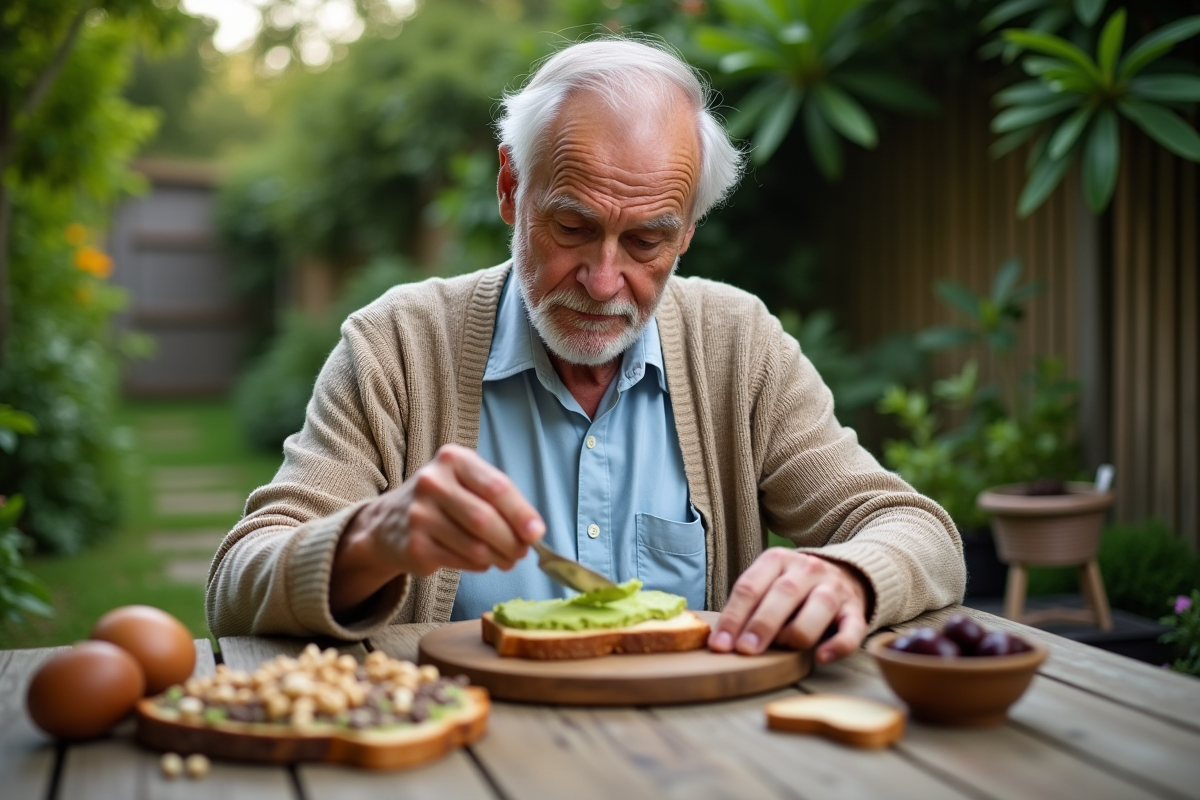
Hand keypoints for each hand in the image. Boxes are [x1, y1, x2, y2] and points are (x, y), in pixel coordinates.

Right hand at [330, 445, 544, 613]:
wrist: (389, 521)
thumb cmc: (443, 500)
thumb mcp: (466, 482)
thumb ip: (499, 499)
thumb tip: (532, 532)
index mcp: (453, 459)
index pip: (496, 487)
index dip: (522, 513)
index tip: (537, 533)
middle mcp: (432, 482)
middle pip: (486, 519)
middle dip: (512, 541)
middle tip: (523, 552)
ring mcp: (420, 514)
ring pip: (475, 545)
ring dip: (499, 557)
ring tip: (507, 559)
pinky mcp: (415, 546)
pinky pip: (461, 561)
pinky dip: (479, 565)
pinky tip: (481, 561)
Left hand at [708, 548, 869, 664]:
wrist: (842, 576)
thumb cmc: (792, 589)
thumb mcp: (767, 584)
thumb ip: (749, 605)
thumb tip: (722, 640)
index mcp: (777, 560)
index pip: (750, 587)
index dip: (733, 617)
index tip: (720, 645)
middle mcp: (807, 569)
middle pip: (783, 593)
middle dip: (762, 624)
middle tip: (746, 650)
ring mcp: (834, 588)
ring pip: (820, 606)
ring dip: (798, 632)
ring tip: (784, 647)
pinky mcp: (855, 610)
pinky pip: (852, 629)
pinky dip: (838, 645)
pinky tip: (821, 657)